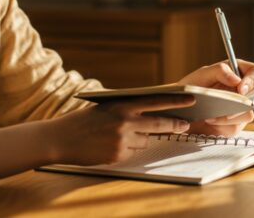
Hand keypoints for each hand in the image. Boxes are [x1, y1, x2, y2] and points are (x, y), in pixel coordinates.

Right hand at [48, 95, 194, 165]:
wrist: (61, 138)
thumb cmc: (83, 121)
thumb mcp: (106, 107)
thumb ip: (127, 109)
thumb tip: (151, 113)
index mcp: (122, 105)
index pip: (155, 101)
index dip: (176, 101)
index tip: (191, 99)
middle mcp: (125, 121)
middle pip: (159, 123)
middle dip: (174, 124)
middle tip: (186, 124)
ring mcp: (123, 140)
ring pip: (145, 140)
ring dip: (140, 139)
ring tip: (117, 135)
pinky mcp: (119, 155)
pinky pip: (133, 152)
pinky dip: (126, 149)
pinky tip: (109, 145)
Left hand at [177, 60, 253, 136]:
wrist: (181, 108)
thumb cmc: (193, 86)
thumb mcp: (203, 74)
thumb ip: (220, 70)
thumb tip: (237, 80)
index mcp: (240, 73)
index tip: (241, 88)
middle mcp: (244, 92)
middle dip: (247, 102)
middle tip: (230, 105)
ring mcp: (241, 110)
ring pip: (249, 114)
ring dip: (231, 115)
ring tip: (211, 113)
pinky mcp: (234, 125)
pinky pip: (236, 127)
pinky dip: (222, 124)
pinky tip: (209, 119)